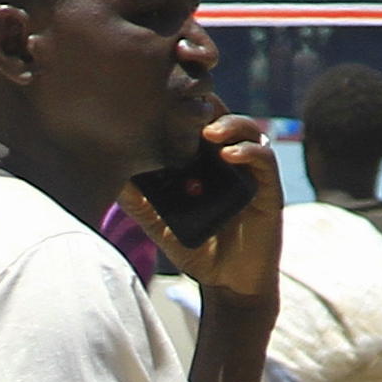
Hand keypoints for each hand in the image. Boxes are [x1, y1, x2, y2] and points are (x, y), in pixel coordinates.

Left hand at [123, 114, 282, 303]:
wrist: (228, 284)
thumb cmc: (197, 251)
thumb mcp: (162, 225)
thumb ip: (140, 203)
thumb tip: (112, 181)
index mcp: (204, 163)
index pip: (198, 122)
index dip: (188, 105)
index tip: (166, 97)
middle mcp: (229, 161)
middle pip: (223, 117)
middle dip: (208, 106)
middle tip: (190, 103)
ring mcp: (250, 172)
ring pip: (248, 131)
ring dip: (229, 125)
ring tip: (208, 133)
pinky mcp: (268, 188)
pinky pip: (263, 160)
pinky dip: (247, 153)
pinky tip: (228, 156)